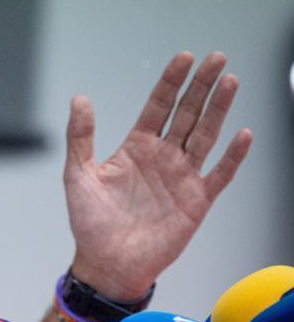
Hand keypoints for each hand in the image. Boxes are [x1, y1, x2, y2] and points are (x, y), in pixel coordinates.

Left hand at [64, 51, 251, 301]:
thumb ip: (80, 137)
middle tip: (216, 58)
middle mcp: (162, 157)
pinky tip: (243, 134)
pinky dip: (233, 156)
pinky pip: (220, 174)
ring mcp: (182, 177)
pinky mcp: (197, 201)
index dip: (171, 82)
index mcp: (136, 148)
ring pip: (206, 135)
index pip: (158, 106)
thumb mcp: (77, 175)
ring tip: (230, 81)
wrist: (108, 263)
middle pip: (187, 114)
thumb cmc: (90, 222)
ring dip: (219, 109)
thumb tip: (80, 99)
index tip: (184, 58)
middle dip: (201, 86)